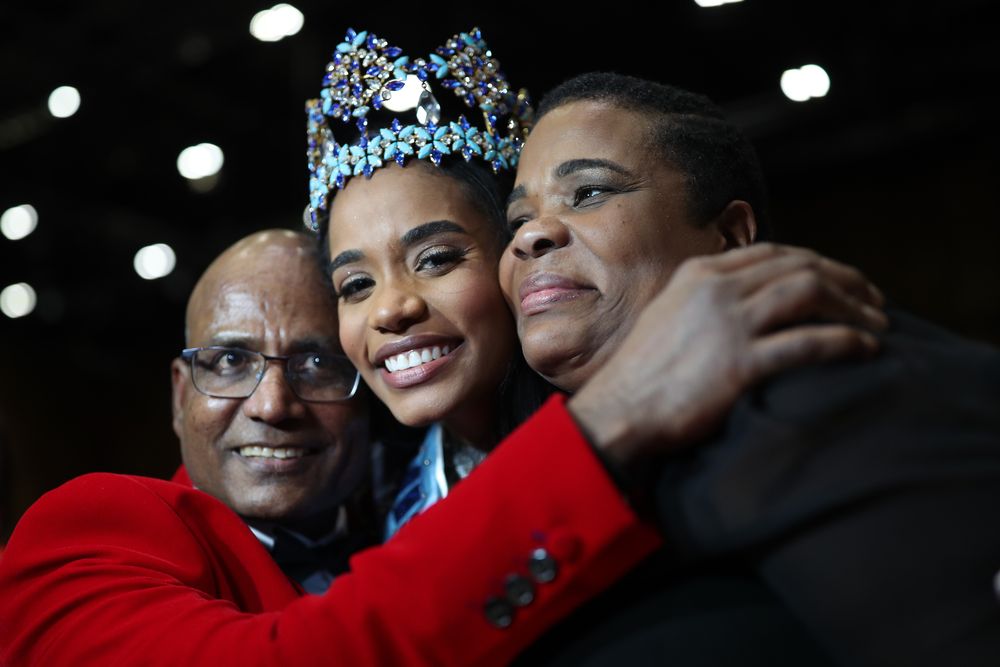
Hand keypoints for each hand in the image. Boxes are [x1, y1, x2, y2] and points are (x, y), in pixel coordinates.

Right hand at [568, 243, 887, 470]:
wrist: (619, 411)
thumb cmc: (644, 372)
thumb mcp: (669, 315)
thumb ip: (706, 298)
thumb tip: (747, 296)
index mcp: (700, 274)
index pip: (774, 253)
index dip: (818, 263)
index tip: (844, 281)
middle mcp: (716, 290)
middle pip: (800, 267)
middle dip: (847, 281)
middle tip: (875, 301)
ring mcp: (728, 324)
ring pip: (810, 294)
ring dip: (854, 306)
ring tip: (879, 324)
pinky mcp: (739, 363)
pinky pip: (808, 341)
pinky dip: (846, 341)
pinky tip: (865, 349)